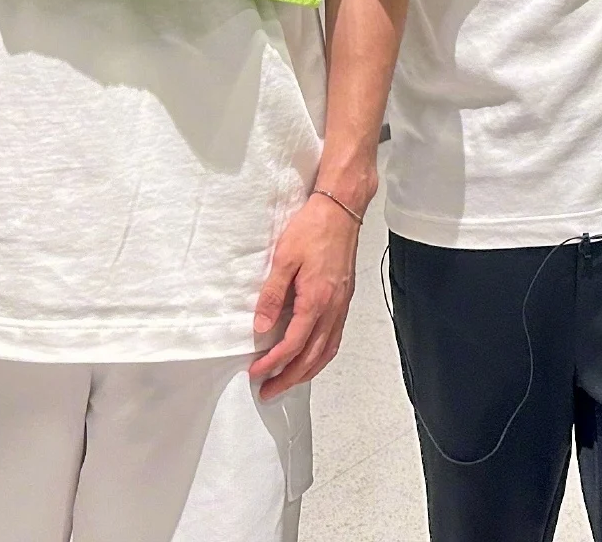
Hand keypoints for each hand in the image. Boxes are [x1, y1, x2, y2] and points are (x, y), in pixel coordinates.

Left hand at [249, 193, 358, 398]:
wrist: (342, 210)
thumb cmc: (314, 228)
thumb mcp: (284, 258)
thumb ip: (271, 295)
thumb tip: (260, 326)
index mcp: (317, 300)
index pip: (293, 344)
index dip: (273, 363)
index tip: (256, 373)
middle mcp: (333, 308)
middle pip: (312, 357)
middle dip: (289, 378)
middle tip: (268, 391)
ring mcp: (341, 306)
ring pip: (326, 352)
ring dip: (306, 372)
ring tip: (287, 381)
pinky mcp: (344, 300)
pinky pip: (334, 338)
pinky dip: (321, 356)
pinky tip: (311, 357)